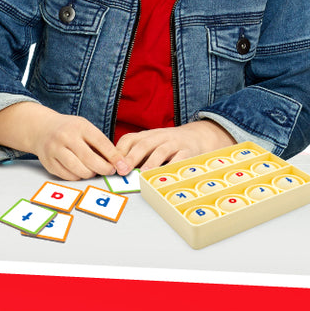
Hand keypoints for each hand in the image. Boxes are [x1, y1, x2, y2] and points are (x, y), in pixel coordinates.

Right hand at [0, 103, 123, 179]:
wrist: (42, 129)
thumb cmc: (70, 129)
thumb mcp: (85, 127)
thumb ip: (99, 142)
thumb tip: (117, 161)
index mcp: (80, 127)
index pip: (101, 142)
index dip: (113, 156)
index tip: (122, 164)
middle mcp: (66, 137)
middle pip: (89, 159)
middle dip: (103, 168)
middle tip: (110, 171)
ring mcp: (54, 150)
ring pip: (78, 169)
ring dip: (90, 174)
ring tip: (95, 171)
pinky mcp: (48, 162)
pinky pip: (67, 176)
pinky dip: (77, 177)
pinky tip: (81, 172)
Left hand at [115, 120, 234, 172]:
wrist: (198, 136)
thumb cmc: (169, 145)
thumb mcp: (152, 145)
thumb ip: (136, 155)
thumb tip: (116, 172)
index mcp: (147, 135)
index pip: (129, 139)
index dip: (119, 151)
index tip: (111, 165)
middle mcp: (159, 137)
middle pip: (143, 144)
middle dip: (131, 158)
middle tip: (122, 170)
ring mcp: (175, 143)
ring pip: (161, 150)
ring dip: (151, 162)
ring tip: (143, 172)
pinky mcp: (188, 151)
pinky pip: (180, 158)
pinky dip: (172, 166)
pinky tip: (166, 174)